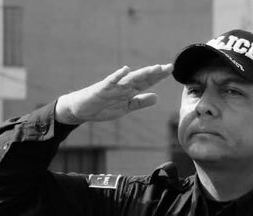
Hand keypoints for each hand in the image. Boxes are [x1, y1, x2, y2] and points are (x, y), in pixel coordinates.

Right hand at [55, 64, 172, 124]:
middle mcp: (123, 86)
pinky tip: (126, 70)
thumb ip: (140, 102)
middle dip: (155, 73)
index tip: (170, 69)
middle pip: (142, 78)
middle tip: (168, 66)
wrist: (82, 110)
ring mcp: (113, 87)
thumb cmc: (103, 107)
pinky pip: (111, 81)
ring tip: (154, 68)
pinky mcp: (102, 89)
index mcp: (129, 91)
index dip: (158, 76)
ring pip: (130, 79)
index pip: (147, 82)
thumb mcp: (126, 108)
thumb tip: (157, 97)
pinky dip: (118, 76)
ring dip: (142, 73)